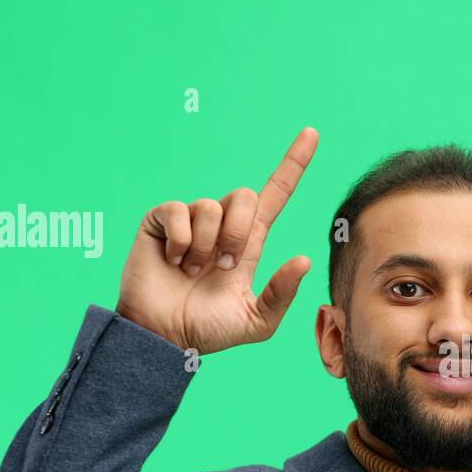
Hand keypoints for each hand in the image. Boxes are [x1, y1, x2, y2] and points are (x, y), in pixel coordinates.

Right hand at [115, 126, 319, 354]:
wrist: (166, 338)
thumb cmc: (208, 330)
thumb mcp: (256, 321)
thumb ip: (281, 294)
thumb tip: (304, 260)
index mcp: (248, 243)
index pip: (274, 195)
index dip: (292, 165)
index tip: (312, 133)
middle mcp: (221, 225)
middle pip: (244, 194)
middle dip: (238, 233)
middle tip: (223, 267)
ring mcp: (190, 221)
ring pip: (211, 206)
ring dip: (206, 246)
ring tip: (192, 271)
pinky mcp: (160, 221)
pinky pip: (178, 210)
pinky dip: (181, 241)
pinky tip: (172, 261)